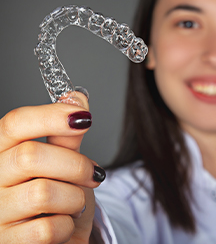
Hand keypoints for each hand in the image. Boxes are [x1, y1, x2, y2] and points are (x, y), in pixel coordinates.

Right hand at [0, 92, 103, 242]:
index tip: (84, 117)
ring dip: (74, 198)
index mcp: (3, 151)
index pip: (15, 123)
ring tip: (75, 202)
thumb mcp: (66, 161)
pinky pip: (46, 229)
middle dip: (75, 165)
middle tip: (93, 174)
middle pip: (30, 155)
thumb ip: (67, 134)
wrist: (61, 239)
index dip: (51, 116)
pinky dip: (67, 225)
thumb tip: (77, 99)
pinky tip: (63, 225)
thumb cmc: (62, 197)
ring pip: (42, 193)